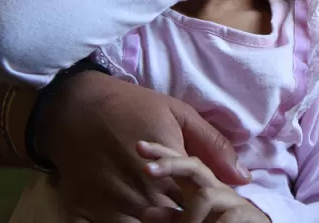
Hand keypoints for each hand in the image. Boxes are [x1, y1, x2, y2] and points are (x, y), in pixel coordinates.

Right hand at [36, 72, 250, 222]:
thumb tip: (244, 178)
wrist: (74, 105)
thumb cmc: (130, 106)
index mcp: (168, 173)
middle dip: (184, 219)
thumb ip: (213, 146)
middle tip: (188, 211)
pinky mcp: (83, 212)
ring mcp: (111, 207)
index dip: (206, 209)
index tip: (210, 207)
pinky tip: (129, 218)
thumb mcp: (178, 114)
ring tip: (163, 214)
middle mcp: (141, 195)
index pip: (198, 208)